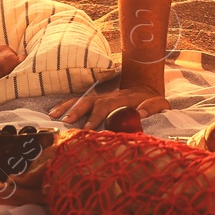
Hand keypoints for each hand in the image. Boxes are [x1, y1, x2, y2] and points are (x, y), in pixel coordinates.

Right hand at [49, 83, 169, 127]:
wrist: (146, 86)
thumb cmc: (152, 99)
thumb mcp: (160, 102)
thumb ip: (152, 107)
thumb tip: (140, 114)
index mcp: (124, 98)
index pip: (108, 106)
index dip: (98, 117)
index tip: (89, 128)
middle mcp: (110, 96)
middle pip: (92, 101)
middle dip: (79, 112)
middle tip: (69, 124)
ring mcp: (102, 96)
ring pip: (83, 99)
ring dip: (69, 107)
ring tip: (55, 116)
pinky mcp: (96, 98)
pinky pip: (79, 100)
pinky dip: (66, 104)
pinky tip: (54, 112)